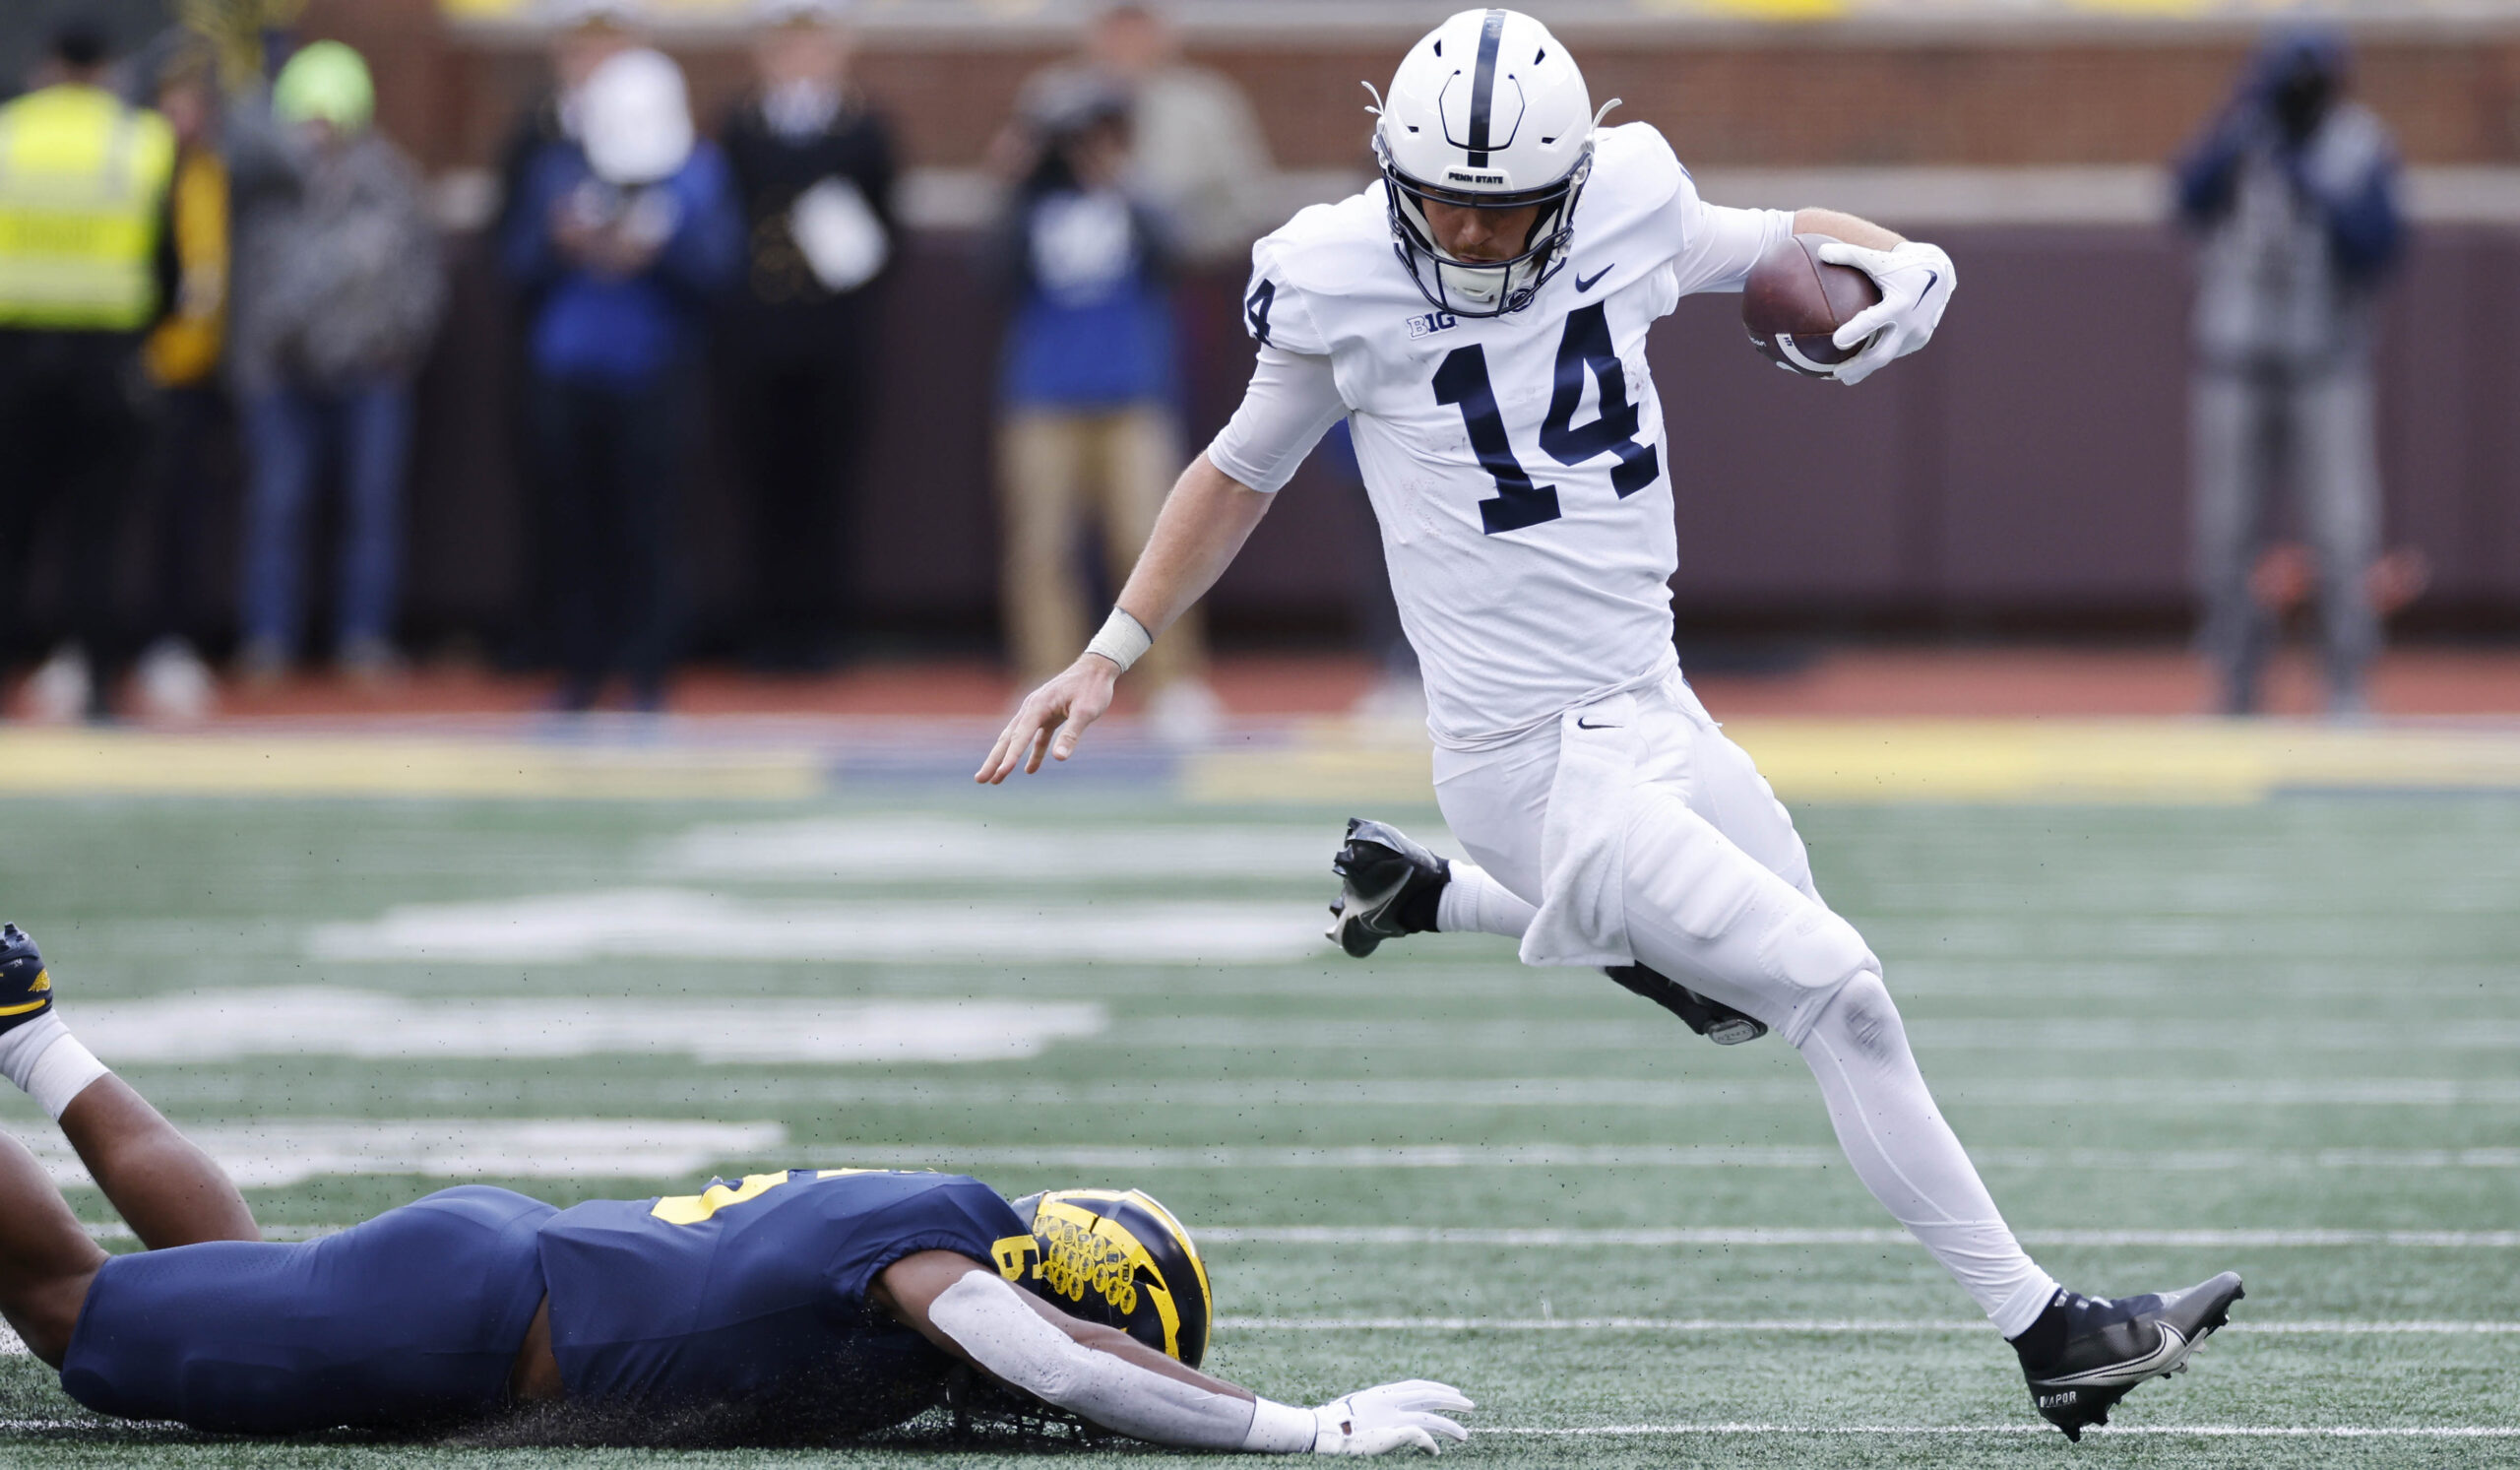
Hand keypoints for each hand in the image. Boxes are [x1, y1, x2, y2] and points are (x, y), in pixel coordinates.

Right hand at [975, 656, 1119, 783]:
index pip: (1021, 735)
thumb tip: (1059, 758)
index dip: (1011, 756)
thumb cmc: (1093, 687)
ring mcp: (1038, 711)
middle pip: (1008, 738)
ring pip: (1017, 738)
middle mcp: (1032, 708)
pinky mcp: (1048, 715)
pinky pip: (1036, 738)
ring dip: (1006, 758)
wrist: (1097, 667)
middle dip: (994, 760)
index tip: (1002, 773)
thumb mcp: (1086, 711)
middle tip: (980, 779)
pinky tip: (1030, 770)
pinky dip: (1032, 753)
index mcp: (1039, 706)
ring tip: (995, 780)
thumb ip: (1071, 734)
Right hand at [1310, 1380, 1473, 1455]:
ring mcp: (1393, 1416)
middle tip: (1470, 1405)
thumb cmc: (1334, 1423)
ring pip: (1432, 1418)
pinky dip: (1431, 1445)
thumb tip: (1386, 1415)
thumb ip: (1376, 1407)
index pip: (1418, 1386)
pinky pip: (1421, 1437)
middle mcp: (1390, 1400)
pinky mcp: (1394, 1432)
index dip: (1437, 1388)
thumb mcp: (1358, 1408)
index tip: (1452, 1391)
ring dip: (1451, 1427)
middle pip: (1430, 1396)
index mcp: (1382, 1392)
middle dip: (1453, 1400)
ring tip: (1465, 1436)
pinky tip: (1437, 1452)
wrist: (1324, 1431)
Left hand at [1817, 240, 1955, 385]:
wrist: (1941, 272)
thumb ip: (1850, 255)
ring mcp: (1918, 335)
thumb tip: (1821, 252)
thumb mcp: (1879, 259)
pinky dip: (1878, 358)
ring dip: (1866, 367)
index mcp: (1900, 303)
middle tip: (1836, 373)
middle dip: (1859, 367)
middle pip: (1881, 354)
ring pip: (1887, 356)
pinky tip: (1862, 364)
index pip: (1874, 320)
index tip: (1836, 342)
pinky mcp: (1920, 340)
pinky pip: (1895, 351)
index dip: (1856, 332)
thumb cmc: (1903, 264)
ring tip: (1845, 375)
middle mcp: (1911, 323)